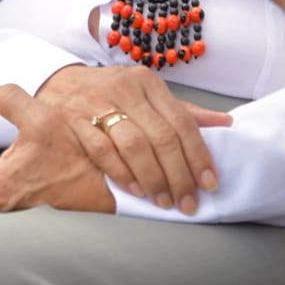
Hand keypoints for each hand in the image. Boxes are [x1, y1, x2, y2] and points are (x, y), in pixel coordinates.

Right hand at [33, 64, 228, 212]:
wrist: (59, 83)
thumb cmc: (111, 94)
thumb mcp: (148, 95)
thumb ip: (184, 112)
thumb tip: (225, 124)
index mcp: (148, 82)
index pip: (182, 122)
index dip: (199, 155)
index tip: (209, 183)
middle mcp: (125, 88)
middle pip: (161, 137)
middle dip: (179, 175)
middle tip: (188, 202)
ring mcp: (97, 102)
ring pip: (134, 145)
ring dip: (153, 178)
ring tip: (165, 201)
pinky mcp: (74, 119)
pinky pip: (103, 151)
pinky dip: (122, 174)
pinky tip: (136, 190)